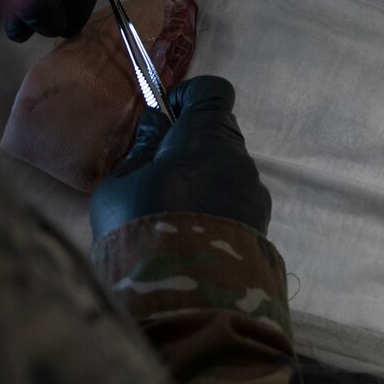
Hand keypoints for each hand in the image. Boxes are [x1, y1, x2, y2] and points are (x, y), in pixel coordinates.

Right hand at [90, 76, 271, 241]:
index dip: (188, 98)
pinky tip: (189, 234)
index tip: (164, 116)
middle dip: (189, 145)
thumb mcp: (122, 183)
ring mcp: (254, 192)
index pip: (213, 92)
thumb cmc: (142, 225)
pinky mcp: (261, 223)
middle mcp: (239, 158)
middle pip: (218, 134)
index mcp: (206, 137)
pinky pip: (235, 201)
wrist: (184, 291)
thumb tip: (155, 125)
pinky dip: (214, 207)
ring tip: (170, 212)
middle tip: (157, 171)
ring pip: (226, 171)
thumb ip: (142, 150)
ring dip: (202, 179)